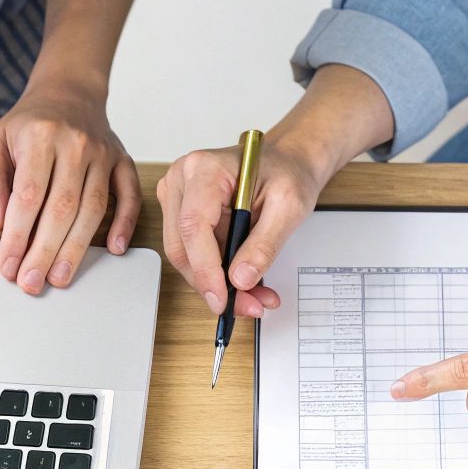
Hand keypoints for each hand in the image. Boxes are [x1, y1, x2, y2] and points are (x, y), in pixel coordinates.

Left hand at [0, 82, 139, 293]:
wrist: (68, 92)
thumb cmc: (29, 125)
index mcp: (40, 135)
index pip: (28, 195)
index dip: (17, 235)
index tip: (8, 265)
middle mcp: (75, 143)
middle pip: (62, 207)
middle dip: (45, 251)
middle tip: (32, 282)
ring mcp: (103, 153)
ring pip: (93, 208)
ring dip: (77, 248)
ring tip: (60, 277)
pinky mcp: (123, 161)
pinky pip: (129, 196)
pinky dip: (125, 224)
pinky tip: (114, 249)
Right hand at [157, 138, 327, 318]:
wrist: (286, 163)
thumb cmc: (287, 173)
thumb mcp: (289, 206)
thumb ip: (264, 244)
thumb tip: (240, 279)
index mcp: (204, 168)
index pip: (193, 225)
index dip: (205, 268)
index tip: (222, 299)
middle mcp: (182, 181)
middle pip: (182, 247)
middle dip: (214, 284)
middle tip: (248, 305)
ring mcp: (178, 199)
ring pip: (185, 257)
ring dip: (217, 284)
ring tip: (254, 296)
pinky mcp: (182, 216)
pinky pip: (194, 255)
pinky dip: (218, 275)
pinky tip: (244, 283)